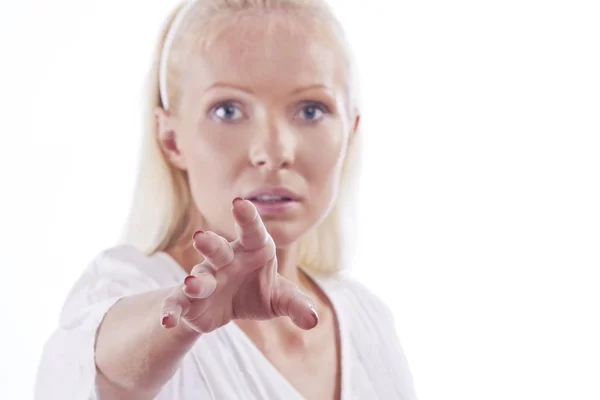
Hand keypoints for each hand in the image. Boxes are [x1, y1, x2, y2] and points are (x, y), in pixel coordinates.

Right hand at [160, 198, 318, 332]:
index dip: (246, 217)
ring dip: (196, 281)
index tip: (240, 203)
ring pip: (199, 276)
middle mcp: (226, 259)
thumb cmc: (259, 291)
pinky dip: (172, 309)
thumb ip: (296, 304)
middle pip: (218, 249)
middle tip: (201, 237)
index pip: (251, 231)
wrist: (228, 310)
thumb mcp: (281, 298)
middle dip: (210, 244)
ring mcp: (205, 278)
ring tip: (193, 284)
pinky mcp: (189, 300)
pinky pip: (178, 302)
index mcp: (252, 249)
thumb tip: (314, 319)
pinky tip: (166, 319)